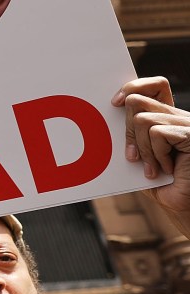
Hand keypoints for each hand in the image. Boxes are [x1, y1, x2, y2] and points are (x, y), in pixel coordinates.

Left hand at [114, 77, 189, 237]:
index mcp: (169, 119)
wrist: (187, 208)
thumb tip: (111, 114)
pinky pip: (157, 133)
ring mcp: (188, 124)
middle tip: (132, 157)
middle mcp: (180, 117)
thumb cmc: (164, 186)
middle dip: (127, 131)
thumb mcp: (141, 158)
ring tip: (153, 168)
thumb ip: (132, 137)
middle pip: (139, 101)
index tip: (114, 104)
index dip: (133, 87)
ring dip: (142, 149)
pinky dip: (155, 153)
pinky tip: (167, 169)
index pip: (154, 86)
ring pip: (143, 120)